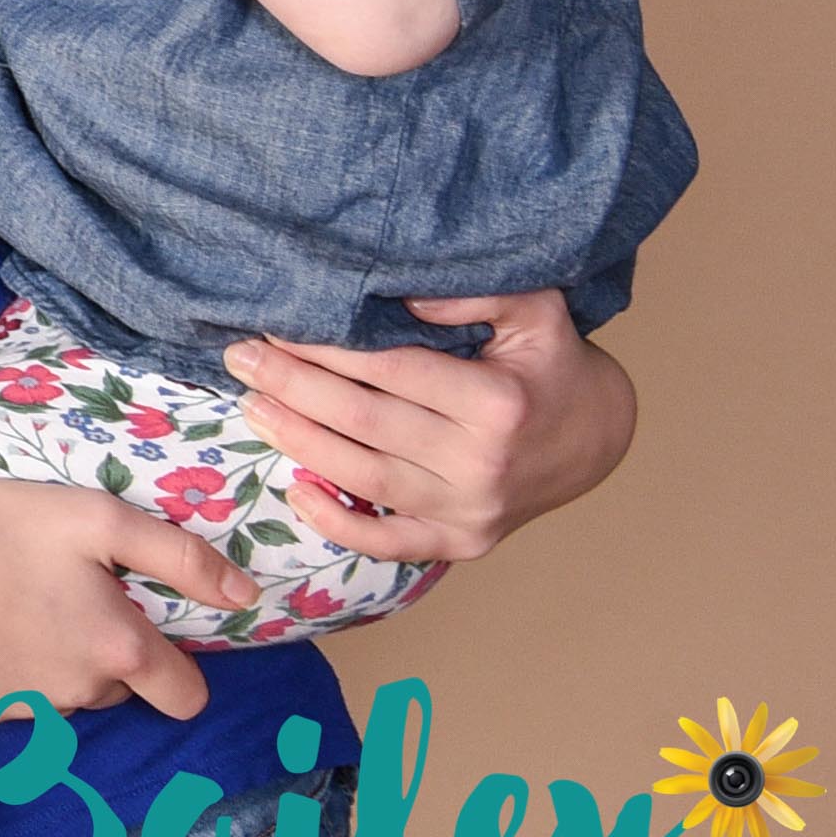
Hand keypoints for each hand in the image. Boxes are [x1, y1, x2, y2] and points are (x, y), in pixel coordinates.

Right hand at [0, 474, 255, 718]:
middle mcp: (82, 694)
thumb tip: (247, 597)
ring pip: (63, 697)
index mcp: (119, 649)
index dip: (180, 670)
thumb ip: (180, 556)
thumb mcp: (95, 518)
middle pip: (119, 693)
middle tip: (59, 599)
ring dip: (51, 664)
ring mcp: (26, 712)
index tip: (150, 636)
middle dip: (103, 657)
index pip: (187, 696)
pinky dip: (1, 673)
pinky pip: (9, 702)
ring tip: (8, 606)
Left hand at [231, 288, 629, 565]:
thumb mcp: (535, 310)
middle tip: (239, 359)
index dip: (324, 349)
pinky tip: (296, 492)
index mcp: (497, 403)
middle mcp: (483, 464)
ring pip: (365, 480)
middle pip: (364, 424)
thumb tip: (405, 297)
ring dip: (298, 443)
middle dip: (293, 389)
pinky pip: (390, 543)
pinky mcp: (464, 542)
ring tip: (251, 408)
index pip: (388, 371)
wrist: (597, 436)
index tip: (273, 326)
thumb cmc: (550, 363)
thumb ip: (474, 293)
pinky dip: (338, 524)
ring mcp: (473, 511)